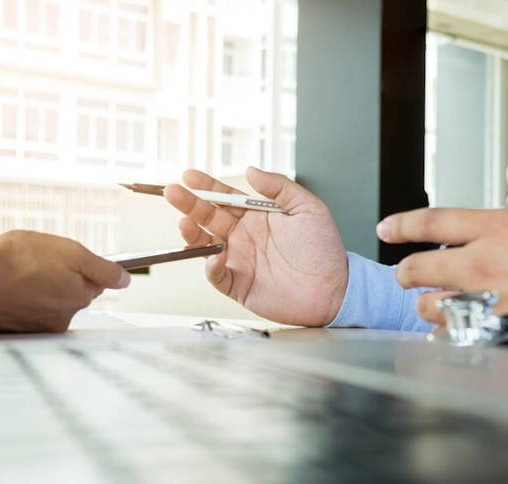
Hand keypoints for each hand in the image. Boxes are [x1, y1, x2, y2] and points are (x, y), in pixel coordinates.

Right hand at [0, 230, 130, 332]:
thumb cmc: (16, 263)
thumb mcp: (69, 252)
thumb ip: (101, 268)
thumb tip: (125, 280)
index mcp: (79, 297)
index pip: (93, 280)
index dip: (79, 264)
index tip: (64, 258)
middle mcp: (62, 317)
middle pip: (69, 289)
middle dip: (57, 273)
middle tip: (34, 260)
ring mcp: (37, 325)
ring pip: (44, 297)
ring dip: (35, 283)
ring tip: (14, 271)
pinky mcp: (12, 328)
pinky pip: (21, 306)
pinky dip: (15, 295)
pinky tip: (3, 284)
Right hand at [164, 167, 347, 325]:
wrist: (334, 289)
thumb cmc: (324, 250)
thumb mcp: (308, 209)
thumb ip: (279, 187)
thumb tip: (251, 170)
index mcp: (258, 216)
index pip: (226, 198)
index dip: (207, 186)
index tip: (189, 175)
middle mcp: (245, 237)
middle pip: (209, 217)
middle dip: (189, 204)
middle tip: (172, 192)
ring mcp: (240, 260)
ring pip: (206, 245)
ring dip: (192, 234)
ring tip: (185, 223)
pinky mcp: (239, 285)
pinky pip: (217, 275)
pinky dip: (210, 266)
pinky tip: (213, 255)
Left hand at [377, 163, 507, 324]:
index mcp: (500, 227)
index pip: (434, 221)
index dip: (403, 224)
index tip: (386, 228)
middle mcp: (486, 262)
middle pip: (419, 267)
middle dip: (407, 271)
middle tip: (408, 274)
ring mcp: (490, 297)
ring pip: (432, 303)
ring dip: (428, 303)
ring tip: (434, 302)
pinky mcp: (500, 327)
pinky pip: (458, 331)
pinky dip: (451, 329)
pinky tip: (457, 328)